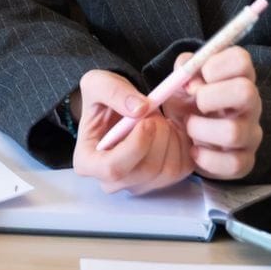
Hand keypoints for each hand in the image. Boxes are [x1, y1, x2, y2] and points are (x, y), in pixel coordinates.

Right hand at [70, 69, 193, 194]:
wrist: (117, 110)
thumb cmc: (102, 101)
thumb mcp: (97, 84)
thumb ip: (114, 92)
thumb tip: (140, 110)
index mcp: (88, 162)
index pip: (113, 169)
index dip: (136, 146)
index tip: (146, 120)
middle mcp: (111, 182)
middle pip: (145, 171)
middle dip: (157, 137)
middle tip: (153, 112)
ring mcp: (137, 185)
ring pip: (166, 172)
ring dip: (170, 138)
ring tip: (158, 119)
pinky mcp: (161, 182)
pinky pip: (182, 170)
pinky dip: (182, 145)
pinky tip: (169, 129)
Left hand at [159, 47, 262, 178]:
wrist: (183, 139)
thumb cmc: (187, 103)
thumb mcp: (181, 80)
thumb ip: (185, 67)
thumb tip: (191, 78)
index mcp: (238, 77)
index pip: (242, 59)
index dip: (216, 65)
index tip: (200, 76)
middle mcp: (251, 104)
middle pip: (246, 91)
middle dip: (210, 97)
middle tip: (196, 104)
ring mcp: (251, 134)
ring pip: (233, 132)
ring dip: (201, 130)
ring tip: (190, 128)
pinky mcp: (246, 161)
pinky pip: (233, 163)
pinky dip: (207, 159)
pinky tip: (195, 152)